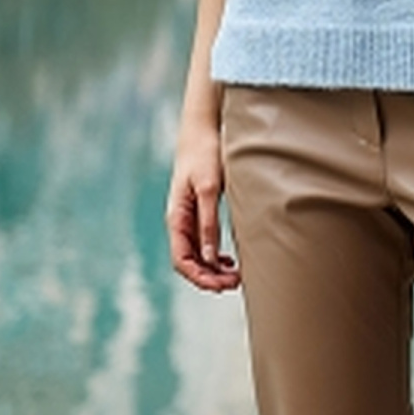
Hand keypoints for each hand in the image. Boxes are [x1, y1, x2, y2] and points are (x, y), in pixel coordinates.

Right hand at [167, 115, 240, 292]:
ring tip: (236, 276)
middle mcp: (179, 222)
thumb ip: (209, 223)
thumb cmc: (205, 154)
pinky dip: (215, 257)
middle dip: (209, 277)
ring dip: (213, 269)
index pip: (182, 260)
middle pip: (189, 262)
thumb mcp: (210, 189)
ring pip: (197, 255)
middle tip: (237, 283)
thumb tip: (211, 258)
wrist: (202, 129)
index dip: (201, 277)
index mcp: (177, 218)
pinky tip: (230, 261)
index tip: (223, 285)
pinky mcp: (199, 211)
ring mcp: (189, 218)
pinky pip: (203, 243)